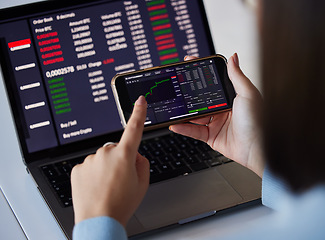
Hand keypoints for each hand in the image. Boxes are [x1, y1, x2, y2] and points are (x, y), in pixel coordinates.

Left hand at [71, 96, 149, 225]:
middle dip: (120, 159)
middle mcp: (106, 153)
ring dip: (105, 168)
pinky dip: (93, 174)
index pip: (134, 128)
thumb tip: (135, 155)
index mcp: (125, 155)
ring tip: (107, 187)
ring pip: (102, 158)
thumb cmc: (122, 204)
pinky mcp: (78, 167)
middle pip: (117, 149)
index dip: (139, 113)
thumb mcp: (143, 183)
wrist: (99, 221)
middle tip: (120, 180)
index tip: (140, 100)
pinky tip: (96, 187)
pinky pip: (89, 166)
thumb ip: (142, 163)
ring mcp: (90, 160)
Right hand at [170, 54, 263, 176]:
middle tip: (177, 85)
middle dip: (188, 93)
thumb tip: (233, 57)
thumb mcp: (248, 93)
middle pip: (201, 99)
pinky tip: (175, 124)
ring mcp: (216, 123)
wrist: (257, 148)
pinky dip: (184, 128)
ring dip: (184, 112)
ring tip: (174, 106)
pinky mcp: (211, 137)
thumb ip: (237, 76)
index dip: (201, 73)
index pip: (213, 81)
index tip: (189, 63)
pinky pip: (194, 131)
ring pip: (195, 115)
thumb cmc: (258, 120)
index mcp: (232, 97)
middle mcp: (223, 109)